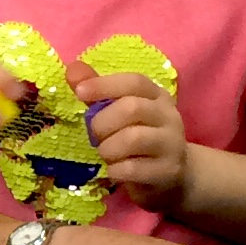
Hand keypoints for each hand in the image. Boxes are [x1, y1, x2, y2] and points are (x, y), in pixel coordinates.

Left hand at [71, 59, 188, 209]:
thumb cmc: (139, 139)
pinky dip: (116, 170)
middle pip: (132, 108)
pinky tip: (114, 172)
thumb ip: (99, 92)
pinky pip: (134, 168)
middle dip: (103, 123)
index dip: (104, 84)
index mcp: (156, 96)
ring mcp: (172, 143)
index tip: (79, 92)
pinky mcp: (169, 170)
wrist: (172, 176)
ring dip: (108, 148)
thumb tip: (73, 69)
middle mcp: (168, 116)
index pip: (134, 82)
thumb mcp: (120, 113)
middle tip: (95, 136)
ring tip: (106, 155)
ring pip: (134, 138)